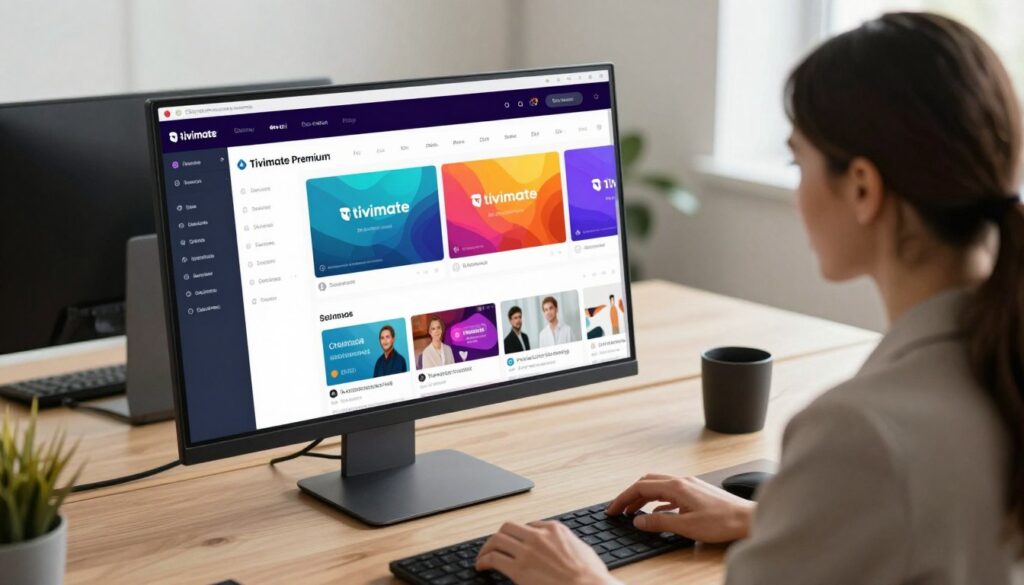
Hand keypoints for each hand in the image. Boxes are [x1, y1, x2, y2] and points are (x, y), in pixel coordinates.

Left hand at [476, 520, 618, 584]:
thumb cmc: (590, 576)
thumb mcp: (581, 549)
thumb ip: (566, 544)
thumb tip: (561, 548)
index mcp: (554, 529)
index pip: (529, 525)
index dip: (520, 535)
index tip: (516, 543)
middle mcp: (538, 536)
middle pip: (508, 527)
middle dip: (500, 536)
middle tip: (494, 546)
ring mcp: (527, 551)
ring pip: (497, 539)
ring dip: (487, 547)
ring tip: (483, 556)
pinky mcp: (518, 568)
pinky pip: (493, 559)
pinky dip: (483, 561)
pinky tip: (481, 566)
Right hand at [606, 473, 754, 542]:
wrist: (748, 519)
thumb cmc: (723, 521)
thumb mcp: (686, 526)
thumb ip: (659, 523)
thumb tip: (638, 520)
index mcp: (676, 486)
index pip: (640, 487)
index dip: (623, 498)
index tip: (612, 509)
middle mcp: (682, 481)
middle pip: (647, 482)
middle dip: (630, 495)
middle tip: (619, 509)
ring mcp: (690, 485)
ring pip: (658, 486)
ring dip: (643, 497)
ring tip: (633, 511)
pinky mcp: (697, 492)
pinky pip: (670, 493)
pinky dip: (658, 501)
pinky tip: (657, 513)